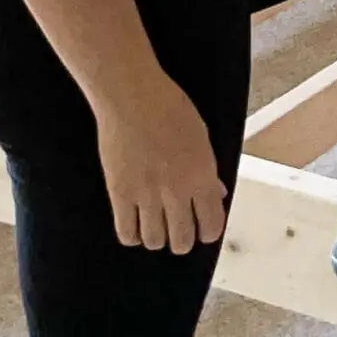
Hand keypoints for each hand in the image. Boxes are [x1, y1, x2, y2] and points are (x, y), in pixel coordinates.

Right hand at [93, 73, 230, 253]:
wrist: (131, 95)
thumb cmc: (168, 107)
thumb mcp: (200, 136)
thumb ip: (208, 171)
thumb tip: (216, 194)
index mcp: (201, 175)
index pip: (212, 225)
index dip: (208, 232)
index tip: (204, 229)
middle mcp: (176, 191)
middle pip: (182, 241)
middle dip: (183, 239)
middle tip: (179, 229)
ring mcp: (146, 195)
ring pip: (155, 241)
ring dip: (157, 238)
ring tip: (156, 225)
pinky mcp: (119, 194)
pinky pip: (127, 233)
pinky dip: (133, 235)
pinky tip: (135, 225)